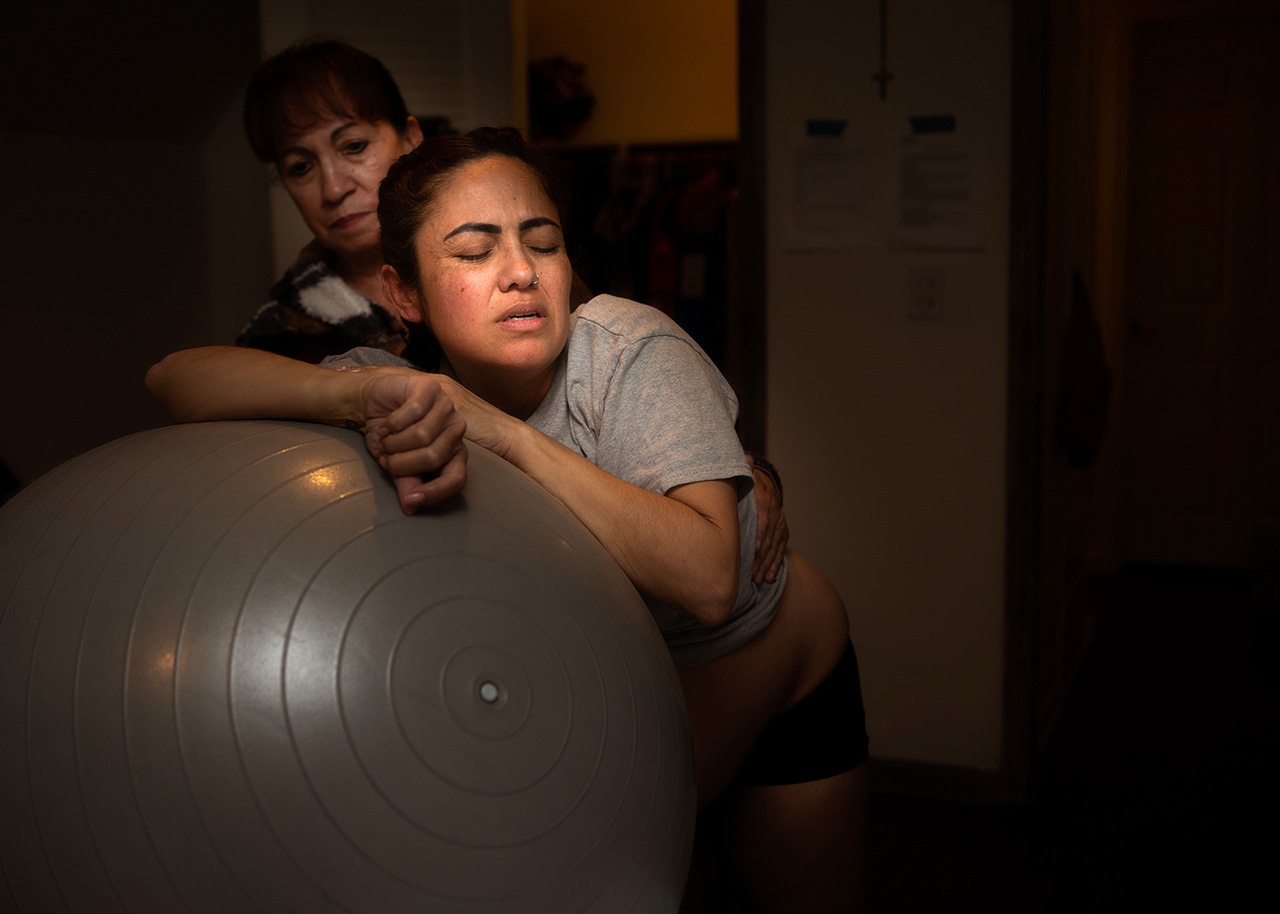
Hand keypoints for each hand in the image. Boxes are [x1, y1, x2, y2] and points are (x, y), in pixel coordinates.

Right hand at [349, 369, 468, 512]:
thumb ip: (407, 483)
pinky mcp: (431, 388)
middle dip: (401, 463)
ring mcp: (447, 407)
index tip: (411, 499)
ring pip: (422, 436)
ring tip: (385, 439)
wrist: (372, 403)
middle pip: (433, 457)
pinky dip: (391, 423)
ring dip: (393, 442)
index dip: (435, 492)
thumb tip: (410, 508)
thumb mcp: (395, 465)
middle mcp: (457, 430)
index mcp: (454, 453)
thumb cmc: (389, 436)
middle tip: (386, 457)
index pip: (457, 479)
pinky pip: (413, 413)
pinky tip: (385, 424)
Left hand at [748, 456, 788, 584]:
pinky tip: (769, 578)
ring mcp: (780, 526)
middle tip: (750, 575)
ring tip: (758, 580)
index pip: (764, 521)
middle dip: (760, 559)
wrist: (765, 485)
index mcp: (765, 502)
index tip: (754, 550)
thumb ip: (744, 470)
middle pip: (768, 539)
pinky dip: (774, 565)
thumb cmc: (748, 485)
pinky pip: (780, 551)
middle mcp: (776, 515)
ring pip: (774, 548)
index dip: (760, 536)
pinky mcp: (782, 533)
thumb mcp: (746, 477)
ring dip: (766, 566)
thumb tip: (746, 458)